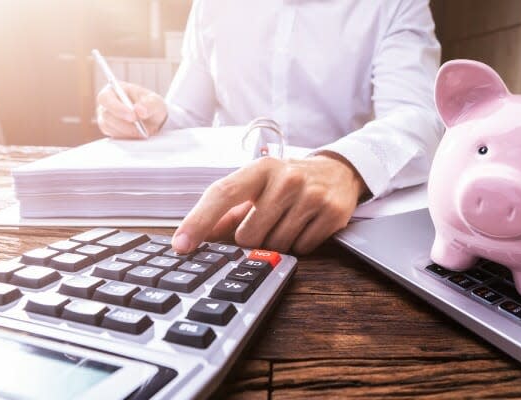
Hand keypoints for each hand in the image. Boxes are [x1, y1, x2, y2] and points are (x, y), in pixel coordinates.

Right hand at [96, 82, 166, 138]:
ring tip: (143, 131)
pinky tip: (137, 134)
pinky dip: (126, 136)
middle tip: (140, 127)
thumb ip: (149, 105)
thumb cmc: (151, 105)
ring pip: (109, 127)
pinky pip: (113, 135)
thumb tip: (139, 110)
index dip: (117, 108)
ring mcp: (106, 117)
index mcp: (114, 89)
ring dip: (127, 131)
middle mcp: (106, 104)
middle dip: (124, 123)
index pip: (105, 98)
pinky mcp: (109, 129)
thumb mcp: (156, 102)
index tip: (132, 116)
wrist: (153, 118)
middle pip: (106, 115)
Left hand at [172, 153, 366, 254]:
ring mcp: (311, 195)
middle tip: (266, 223)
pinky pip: (302, 248)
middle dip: (252, 239)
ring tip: (288, 221)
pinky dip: (299, 244)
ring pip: (276, 245)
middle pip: (248, 235)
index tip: (182, 245)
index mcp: (261, 168)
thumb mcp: (257, 186)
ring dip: (277, 242)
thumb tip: (194, 237)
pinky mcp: (331, 213)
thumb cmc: (288, 181)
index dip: (199, 221)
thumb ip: (226, 211)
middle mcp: (286, 178)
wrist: (338, 172)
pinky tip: (305, 225)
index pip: (223, 194)